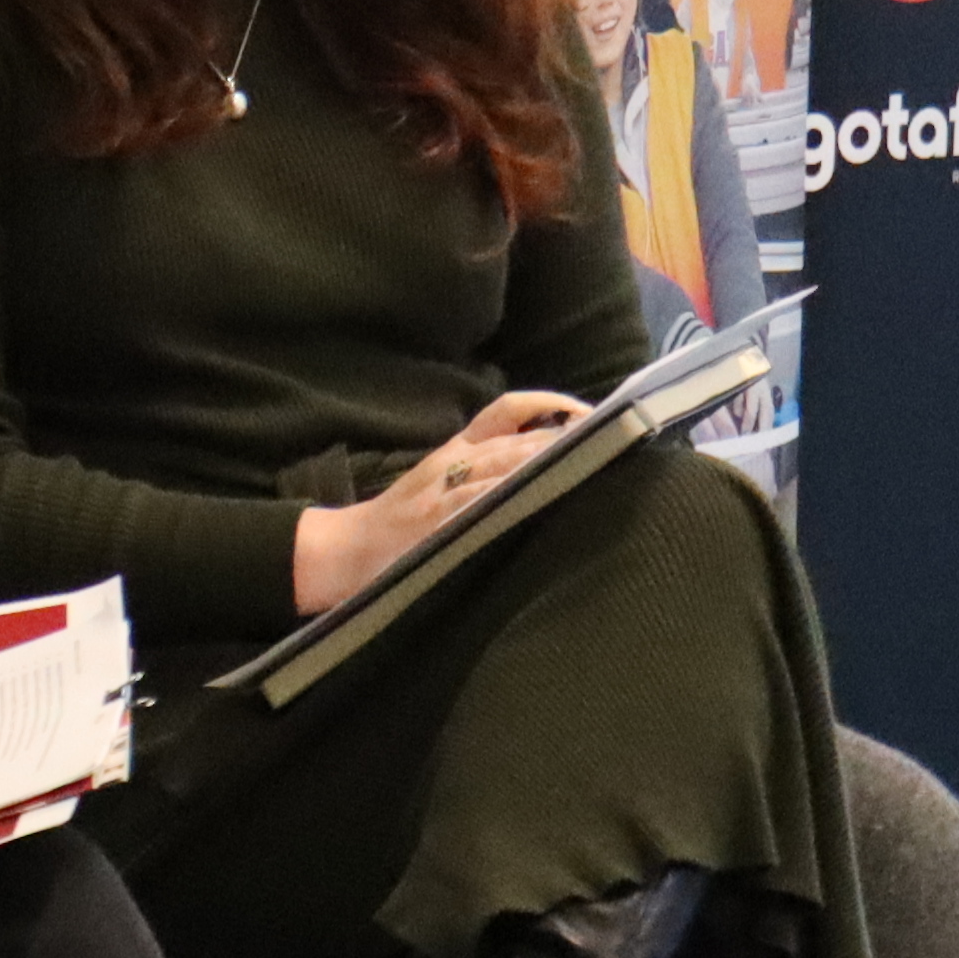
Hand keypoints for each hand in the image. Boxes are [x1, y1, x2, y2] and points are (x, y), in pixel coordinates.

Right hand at [285, 391, 579, 613]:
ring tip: (591, 468)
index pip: (507, 410)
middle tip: (614, 447)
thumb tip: (555, 465)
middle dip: (567, 442)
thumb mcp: (440, 486)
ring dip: (547, 464)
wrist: (344, 553)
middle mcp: (452, 462)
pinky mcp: (437, 522)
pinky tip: (542, 500)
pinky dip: (511, 496)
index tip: (593, 415)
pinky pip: (478, 501)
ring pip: (504, 465)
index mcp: (455, 449)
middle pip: (519, 439)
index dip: (551, 404)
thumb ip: (488, 473)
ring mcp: (444, 492)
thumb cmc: (401, 528)